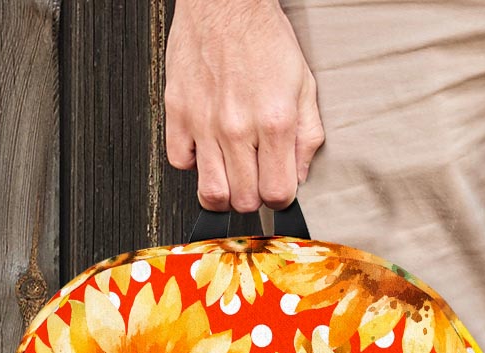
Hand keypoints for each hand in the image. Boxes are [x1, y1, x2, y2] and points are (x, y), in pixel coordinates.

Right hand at [164, 0, 324, 211]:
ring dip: (224, 192)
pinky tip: (206, 149)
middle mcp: (237, 127)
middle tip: (255, 179)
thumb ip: (307, 137)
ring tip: (231, 176)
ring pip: (211, 192)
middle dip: (253, 197)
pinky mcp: (177, 111)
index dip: (280, 198)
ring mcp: (204, 122)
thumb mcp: (304, 87)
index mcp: (274, 123)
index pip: (277, 194)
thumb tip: (300, 176)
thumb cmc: (264, 39)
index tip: (278, 188)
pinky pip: (179, 162)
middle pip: (244, 201)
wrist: (225, 1)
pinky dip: (193, 163)